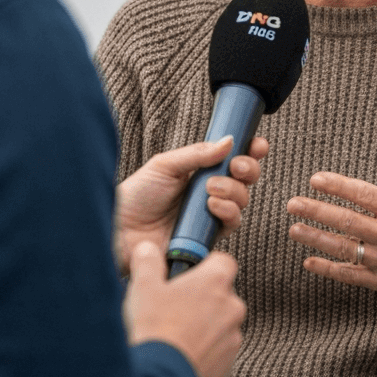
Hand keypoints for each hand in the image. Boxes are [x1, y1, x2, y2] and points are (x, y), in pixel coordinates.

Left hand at [114, 135, 268, 274]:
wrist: (119, 229)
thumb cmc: (136, 195)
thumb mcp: (165, 165)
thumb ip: (198, 154)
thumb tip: (230, 140)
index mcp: (201, 171)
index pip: (234, 158)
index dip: (251, 151)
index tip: (257, 145)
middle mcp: (210, 192)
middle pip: (245, 179)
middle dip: (248, 169)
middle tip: (236, 166)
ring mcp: (210, 214)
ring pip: (242, 200)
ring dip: (234, 190)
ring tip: (210, 189)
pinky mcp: (209, 236)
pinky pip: (232, 223)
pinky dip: (228, 211)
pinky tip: (212, 206)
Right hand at [123, 241, 244, 376]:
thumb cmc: (153, 328)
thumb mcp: (143, 287)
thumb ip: (147, 261)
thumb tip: (147, 248)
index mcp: (216, 281)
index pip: (223, 261)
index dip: (205, 266)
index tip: (187, 277)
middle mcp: (233, 305)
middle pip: (222, 293)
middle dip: (202, 299)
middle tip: (174, 310)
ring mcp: (234, 335)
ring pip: (221, 323)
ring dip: (204, 326)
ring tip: (175, 337)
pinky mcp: (230, 362)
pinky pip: (219, 349)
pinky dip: (205, 350)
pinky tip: (180, 356)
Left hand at [287, 130, 376, 311]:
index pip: (364, 195)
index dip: (339, 186)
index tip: (316, 179)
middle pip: (348, 221)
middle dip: (318, 211)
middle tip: (293, 203)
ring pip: (344, 248)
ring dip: (316, 238)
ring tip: (294, 229)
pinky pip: (350, 275)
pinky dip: (328, 269)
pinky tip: (309, 262)